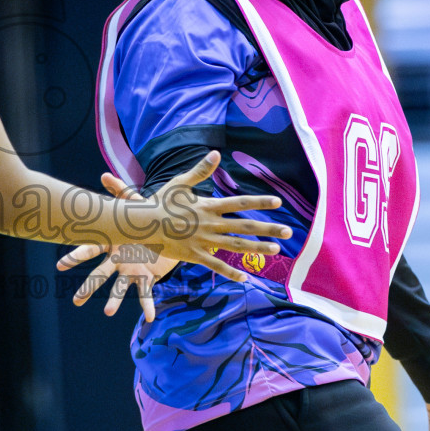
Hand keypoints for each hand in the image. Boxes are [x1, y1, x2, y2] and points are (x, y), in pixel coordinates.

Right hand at [58, 173, 180, 320]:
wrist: (166, 232)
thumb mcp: (135, 205)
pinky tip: (151, 317)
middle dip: (88, 287)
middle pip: (100, 275)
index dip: (76, 257)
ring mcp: (130, 270)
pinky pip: (146, 292)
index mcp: (112, 243)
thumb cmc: (145, 219)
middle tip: (76, 301)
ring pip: (119, 287)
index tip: (61, 265)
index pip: (90, 250)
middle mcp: (117, 259)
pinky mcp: (146, 277)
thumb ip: (120, 192)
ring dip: (114, 300)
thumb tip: (104, 175)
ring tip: (109, 312)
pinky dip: (148, 305)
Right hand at [140, 151, 289, 281]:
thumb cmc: (159, 202)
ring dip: (257, 247)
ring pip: (236, 245)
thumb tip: (215, 153)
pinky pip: (216, 265)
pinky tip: (245, 277)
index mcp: (208, 206)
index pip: (240, 203)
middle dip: (268, 229)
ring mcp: (204, 240)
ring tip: (276, 249)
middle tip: (288, 232)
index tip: (278, 202)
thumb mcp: (180, 183)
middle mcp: (210, 223)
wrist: (141, 224)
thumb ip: (200, 170)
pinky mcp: (195, 255)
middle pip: (245, 226)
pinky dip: (231, 272)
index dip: (260, 202)